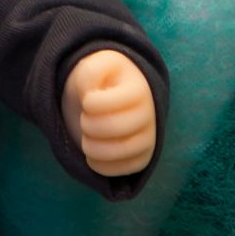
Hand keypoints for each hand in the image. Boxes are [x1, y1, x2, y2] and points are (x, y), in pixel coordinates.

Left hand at [60, 49, 156, 176]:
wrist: (114, 98)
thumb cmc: (102, 81)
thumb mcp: (94, 66)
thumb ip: (90, 72)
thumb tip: (90, 95)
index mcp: (137, 88)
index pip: (102, 103)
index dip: (87, 103)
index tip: (87, 100)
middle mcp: (149, 113)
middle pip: (111, 127)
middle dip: (88, 125)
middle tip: (85, 119)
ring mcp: (149, 138)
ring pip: (118, 152)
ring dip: (92, 147)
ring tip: (88, 137)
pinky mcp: (144, 158)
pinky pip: (123, 170)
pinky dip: (101, 166)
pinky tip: (93, 154)